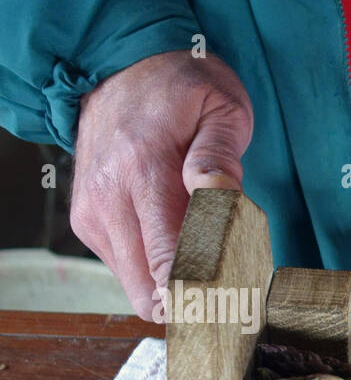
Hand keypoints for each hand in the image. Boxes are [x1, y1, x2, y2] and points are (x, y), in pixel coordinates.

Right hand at [70, 50, 253, 319]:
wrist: (122, 67)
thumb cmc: (182, 90)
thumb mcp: (220, 110)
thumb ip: (220, 159)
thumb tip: (219, 198)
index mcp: (142, 170)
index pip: (167, 261)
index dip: (201, 299)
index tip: (234, 313)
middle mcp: (108, 198)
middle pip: (148, 291)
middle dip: (191, 303)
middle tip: (233, 298)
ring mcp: (92, 213)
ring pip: (136, 289)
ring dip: (173, 290)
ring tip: (211, 267)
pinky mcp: (88, 222)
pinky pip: (128, 271)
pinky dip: (156, 272)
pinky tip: (181, 249)